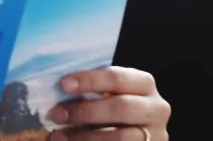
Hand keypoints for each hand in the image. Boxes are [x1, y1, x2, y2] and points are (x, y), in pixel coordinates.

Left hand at [48, 66, 170, 140]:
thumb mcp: (109, 93)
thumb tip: (58, 87)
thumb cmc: (113, 106)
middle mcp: (156, 108)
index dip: (90, 80)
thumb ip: (93, 89)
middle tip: (57, 114)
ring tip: (59, 135)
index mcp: (143, 83)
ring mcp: (156, 135)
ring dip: (85, 136)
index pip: (117, 77)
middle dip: (85, 111)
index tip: (64, 85)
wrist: (132, 134)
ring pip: (120, 137)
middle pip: (120, 108)